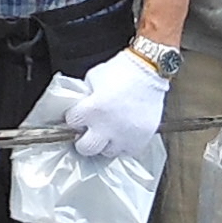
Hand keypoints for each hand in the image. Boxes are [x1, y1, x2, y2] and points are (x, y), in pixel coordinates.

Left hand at [64, 47, 172, 162]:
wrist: (150, 70)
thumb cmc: (123, 71)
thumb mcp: (94, 77)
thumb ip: (84, 94)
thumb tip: (80, 105)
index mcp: (93, 109)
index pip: (72, 122)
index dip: (74, 118)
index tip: (78, 116)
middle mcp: (108, 126)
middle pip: (86, 148)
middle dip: (83, 141)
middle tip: (87, 134)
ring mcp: (125, 135)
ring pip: (107, 152)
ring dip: (105, 143)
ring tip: (108, 133)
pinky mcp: (141, 138)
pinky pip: (127, 151)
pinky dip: (123, 144)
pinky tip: (123, 134)